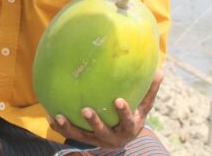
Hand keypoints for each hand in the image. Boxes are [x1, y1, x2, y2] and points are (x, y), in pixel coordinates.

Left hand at [46, 69, 162, 148]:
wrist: (124, 139)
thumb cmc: (134, 115)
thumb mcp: (144, 106)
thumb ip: (150, 89)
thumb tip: (160, 70)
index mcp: (129, 128)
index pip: (128, 121)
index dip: (124, 112)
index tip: (118, 100)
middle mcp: (113, 138)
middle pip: (103, 132)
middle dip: (95, 123)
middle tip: (86, 109)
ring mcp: (97, 141)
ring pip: (82, 137)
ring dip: (70, 128)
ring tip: (59, 116)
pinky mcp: (85, 141)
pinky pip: (70, 136)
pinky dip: (60, 127)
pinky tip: (50, 116)